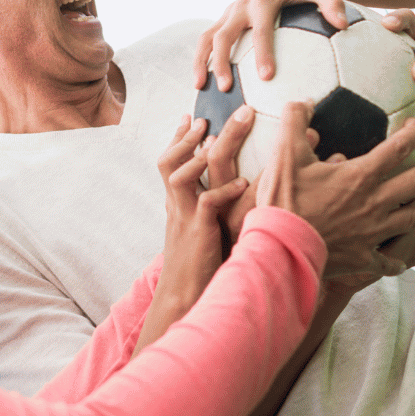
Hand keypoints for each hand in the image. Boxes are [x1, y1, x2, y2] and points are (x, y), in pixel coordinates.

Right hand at [134, 113, 252, 355]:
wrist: (185, 300)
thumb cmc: (200, 268)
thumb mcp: (201, 233)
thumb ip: (208, 212)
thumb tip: (231, 192)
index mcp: (177, 205)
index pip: (170, 162)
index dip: (179, 139)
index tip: (192, 117)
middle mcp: (176, 207)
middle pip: (172, 160)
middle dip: (188, 135)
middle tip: (208, 115)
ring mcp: (184, 219)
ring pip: (180, 174)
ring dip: (198, 153)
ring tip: (217, 137)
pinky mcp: (198, 234)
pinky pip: (207, 204)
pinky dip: (225, 191)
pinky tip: (243, 182)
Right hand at [194, 0, 343, 90]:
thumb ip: (332, 3)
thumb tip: (342, 24)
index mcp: (263, 0)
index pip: (260, 28)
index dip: (262, 52)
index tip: (266, 77)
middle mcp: (241, 5)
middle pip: (223, 34)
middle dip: (222, 61)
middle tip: (226, 88)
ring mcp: (230, 12)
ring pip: (208, 37)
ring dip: (201, 62)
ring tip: (201, 88)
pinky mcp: (226, 18)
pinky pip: (208, 39)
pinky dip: (202, 59)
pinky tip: (205, 83)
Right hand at [257, 103, 414, 278]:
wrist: (278, 248)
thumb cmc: (284, 201)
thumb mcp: (285, 154)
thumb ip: (294, 122)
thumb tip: (302, 101)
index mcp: (361, 175)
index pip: (400, 147)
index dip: (413, 132)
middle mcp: (375, 203)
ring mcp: (372, 233)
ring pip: (413, 218)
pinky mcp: (364, 259)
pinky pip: (390, 261)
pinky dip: (396, 258)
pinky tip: (397, 257)